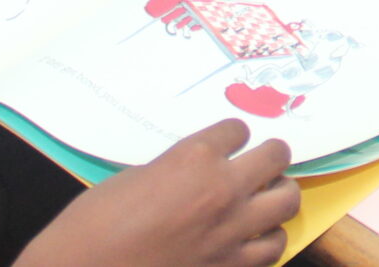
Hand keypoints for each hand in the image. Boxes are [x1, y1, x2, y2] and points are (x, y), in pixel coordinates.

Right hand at [15, 119, 299, 266]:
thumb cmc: (92, 226)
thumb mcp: (133, 179)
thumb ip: (173, 170)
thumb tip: (192, 173)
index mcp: (193, 159)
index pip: (237, 130)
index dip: (230, 137)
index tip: (227, 144)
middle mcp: (222, 189)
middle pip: (276, 156)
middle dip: (270, 155)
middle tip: (262, 161)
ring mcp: (232, 231)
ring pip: (287, 202)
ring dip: (276, 197)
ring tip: (264, 199)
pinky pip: (273, 248)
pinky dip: (267, 240)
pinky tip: (253, 239)